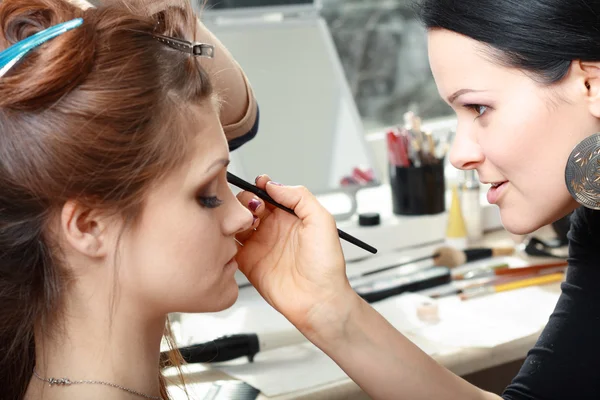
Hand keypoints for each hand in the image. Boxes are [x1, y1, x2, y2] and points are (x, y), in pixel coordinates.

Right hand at [235, 175, 352, 333]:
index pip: (268, 193)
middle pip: (248, 205)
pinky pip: (229, 246)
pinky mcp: (248, 263)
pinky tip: (230, 234)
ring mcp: (259, 245)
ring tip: (241, 221)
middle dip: (244, 200)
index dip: (260, 187)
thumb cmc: (326, 265)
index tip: (258, 186)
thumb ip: (299, 196)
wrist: (319, 300)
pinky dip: (224, 238)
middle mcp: (273, 229)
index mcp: (291, 216)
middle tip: (251, 208)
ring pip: (236, 223)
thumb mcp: (322, 220)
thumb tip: (274, 184)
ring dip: (233, 217)